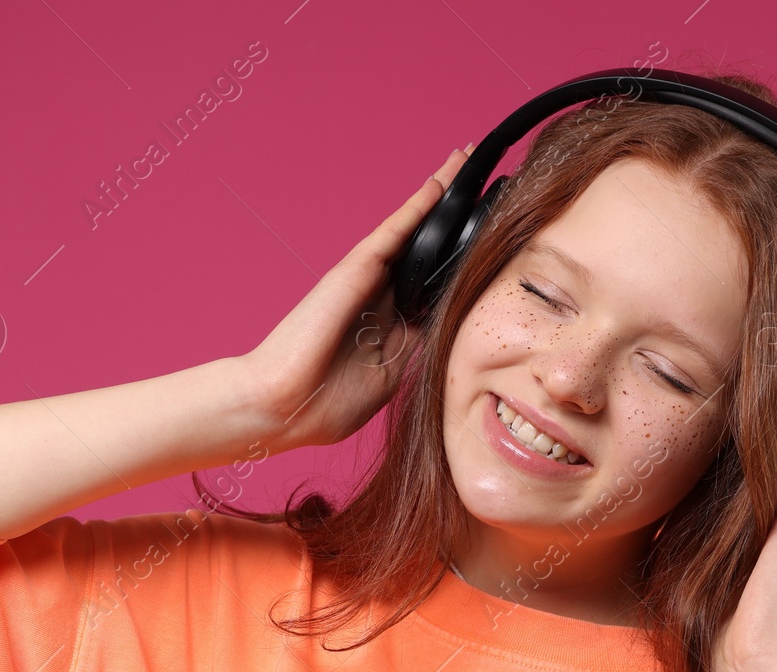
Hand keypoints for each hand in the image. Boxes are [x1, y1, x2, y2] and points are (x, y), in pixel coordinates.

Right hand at [236, 145, 473, 450]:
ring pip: (414, 230)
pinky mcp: (356, 269)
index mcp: (390, 327)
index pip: (434, 288)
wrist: (284, 405)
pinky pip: (395, 230)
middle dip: (455, 220)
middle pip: (427, 251)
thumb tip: (449, 325)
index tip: (492, 245)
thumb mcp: (389, 378)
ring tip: (466, 161)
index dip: (461, 265)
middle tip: (489, 186)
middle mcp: (380, 297)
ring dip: (440, 197)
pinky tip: (443, 179)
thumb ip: (414, 350)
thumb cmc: (326, 404)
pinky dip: (419, 204)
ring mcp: (368, 280)